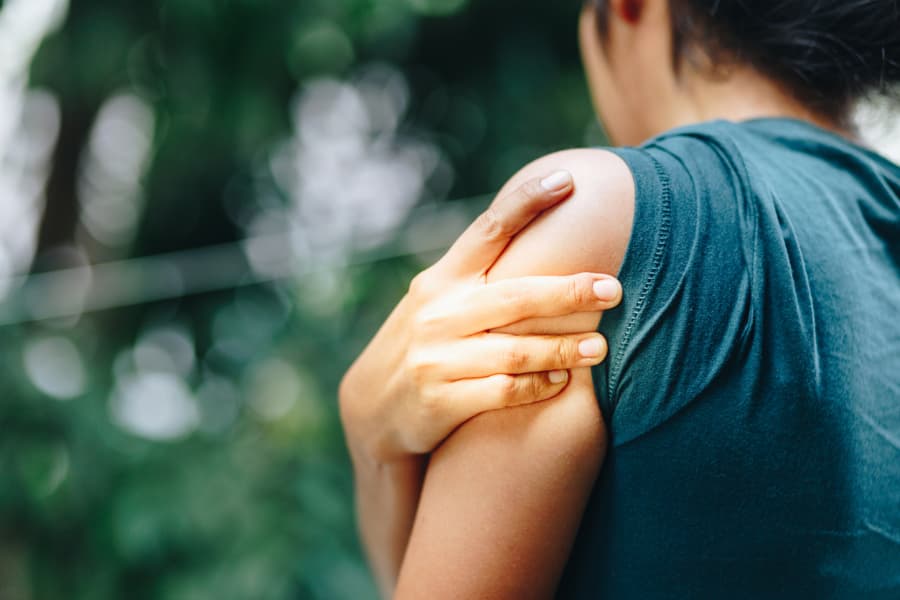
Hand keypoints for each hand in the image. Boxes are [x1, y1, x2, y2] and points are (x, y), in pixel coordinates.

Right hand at [339, 171, 621, 462]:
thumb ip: (478, 279)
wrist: (373, 409)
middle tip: (614, 288)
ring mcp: (436, 359)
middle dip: (568, 291)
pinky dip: (536, 385)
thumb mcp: (437, 303)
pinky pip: (502, 391)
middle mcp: (436, 314)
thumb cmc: (426, 344)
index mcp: (440, 280)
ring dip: (563, 348)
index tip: (567, 180)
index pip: (487, 231)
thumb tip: (543, 234)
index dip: (527, 202)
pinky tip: (562, 381)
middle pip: (514, 296)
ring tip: (601, 347)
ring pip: (513, 349)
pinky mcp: (440, 401)